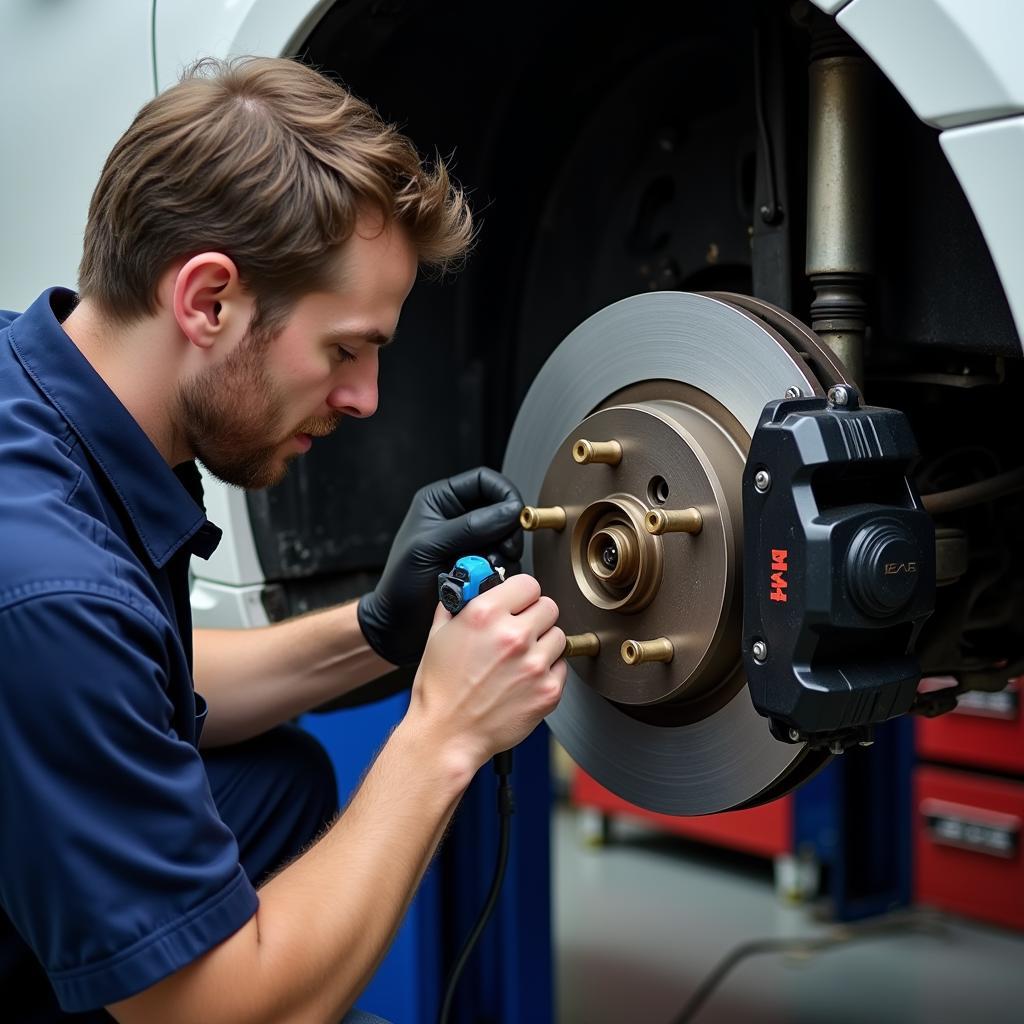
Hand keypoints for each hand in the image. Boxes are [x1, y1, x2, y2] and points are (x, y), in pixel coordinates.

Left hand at [357, 467, 523, 665]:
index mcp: (442, 501)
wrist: (399, 625)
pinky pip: (506, 560)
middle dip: (508, 529)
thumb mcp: (430, 547)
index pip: (485, 480)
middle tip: (505, 547)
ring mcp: (472, 543)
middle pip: (503, 508)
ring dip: (505, 552)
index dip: (504, 493)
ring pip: (507, 536)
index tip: (515, 513)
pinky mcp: (482, 566)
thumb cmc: (402, 583)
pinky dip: (503, 570)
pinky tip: (486, 581)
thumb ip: (470, 526)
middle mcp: (460, 518)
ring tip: (488, 568)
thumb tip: (510, 510)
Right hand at [407, 574, 565, 770]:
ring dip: (544, 643)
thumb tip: (467, 587)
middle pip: (549, 606)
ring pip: (559, 636)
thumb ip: (457, 605)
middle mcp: (513, 636)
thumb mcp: (437, 636)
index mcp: (486, 615)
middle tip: (520, 629)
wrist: (447, 734)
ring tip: (521, 658)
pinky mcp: (548, 690)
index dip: (522, 593)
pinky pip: (561, 667)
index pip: (528, 583)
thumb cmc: (440, 691)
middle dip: (534, 616)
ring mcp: (534, 664)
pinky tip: (524, 678)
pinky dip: (548, 671)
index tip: (518, 601)